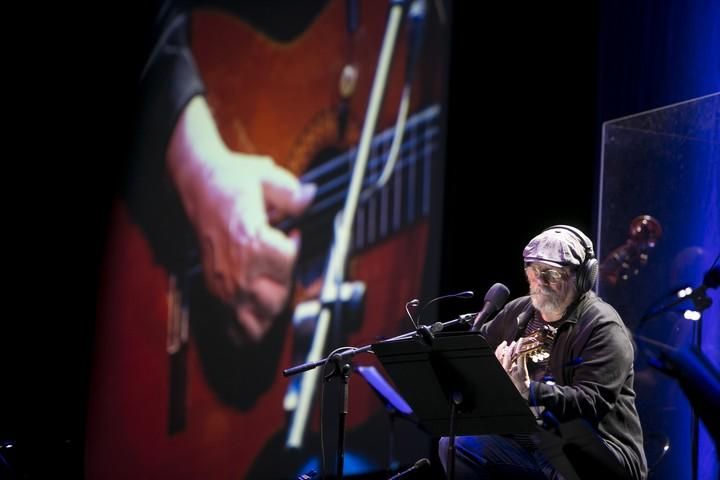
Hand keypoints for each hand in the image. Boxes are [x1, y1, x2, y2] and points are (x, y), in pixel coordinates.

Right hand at [168, 96, 315, 341]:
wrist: (197, 186)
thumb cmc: (231, 182)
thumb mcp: (265, 177)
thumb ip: (292, 193)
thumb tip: (310, 197)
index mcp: (252, 243)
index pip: (289, 263)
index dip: (295, 247)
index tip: (291, 234)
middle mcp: (238, 270)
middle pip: (278, 299)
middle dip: (287, 282)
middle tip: (281, 262)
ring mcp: (225, 285)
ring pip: (258, 322)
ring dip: (272, 311)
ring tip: (272, 288)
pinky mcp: (216, 291)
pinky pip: (234, 328)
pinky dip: (249, 330)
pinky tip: (259, 316)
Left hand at [495, 340, 529, 399]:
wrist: (522, 389)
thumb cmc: (522, 382)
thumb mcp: (523, 370)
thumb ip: (521, 360)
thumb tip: (521, 351)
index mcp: (506, 370)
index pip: (507, 356)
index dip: (511, 348)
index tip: (515, 343)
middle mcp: (501, 369)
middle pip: (498, 355)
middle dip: (501, 347)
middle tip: (505, 342)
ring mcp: (501, 369)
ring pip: (497, 357)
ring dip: (501, 350)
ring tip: (506, 346)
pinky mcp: (502, 369)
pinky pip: (499, 360)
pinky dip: (502, 355)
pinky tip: (505, 352)